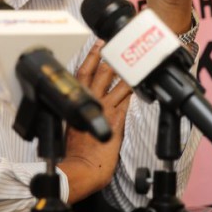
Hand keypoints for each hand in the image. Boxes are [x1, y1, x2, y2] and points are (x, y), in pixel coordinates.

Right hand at [58, 41, 131, 203]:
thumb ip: (81, 116)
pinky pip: (127, 101)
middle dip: (104, 56)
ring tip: (130, 59)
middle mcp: (90, 104)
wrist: (80, 168)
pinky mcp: (116, 121)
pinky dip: (133, 92)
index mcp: (77, 104)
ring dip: (123, 72)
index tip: (96, 46)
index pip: (82, 75)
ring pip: (115, 85)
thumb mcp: (72, 129)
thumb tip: (87, 111)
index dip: (89, 59)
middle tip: (111, 43)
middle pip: (97, 74)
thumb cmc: (74, 154)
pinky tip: (140, 84)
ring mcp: (104, 111)